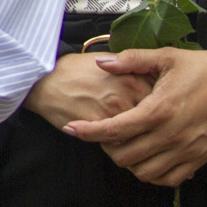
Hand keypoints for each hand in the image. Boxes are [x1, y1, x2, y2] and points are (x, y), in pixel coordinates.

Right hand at [24, 52, 153, 128]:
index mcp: (132, 77)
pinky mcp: (99, 126)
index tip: (157, 112)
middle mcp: (127, 94)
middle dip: (152, 125)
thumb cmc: (74, 70)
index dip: (161, 108)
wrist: (43, 80)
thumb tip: (153, 84)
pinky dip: (121, 144)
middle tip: (149, 129)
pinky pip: (120, 141)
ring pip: (139, 133)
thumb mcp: (107, 62)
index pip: (163, 99)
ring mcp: (114, 111)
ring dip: (138, 137)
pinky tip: (116, 140)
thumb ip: (132, 73)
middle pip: (155, 119)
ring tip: (134, 138)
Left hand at [65, 48, 206, 185]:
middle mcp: (172, 135)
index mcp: (159, 109)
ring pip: (144, 172)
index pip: (114, 129)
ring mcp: (187, 150)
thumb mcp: (166, 57)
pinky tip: (146, 157)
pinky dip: (153, 173)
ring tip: (123, 145)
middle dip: (105, 147)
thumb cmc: (202, 67)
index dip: (88, 131)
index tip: (71, 128)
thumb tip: (101, 63)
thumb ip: (131, 60)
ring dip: (128, 162)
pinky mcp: (200, 159)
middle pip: (124, 156)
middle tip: (101, 134)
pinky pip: (169, 179)